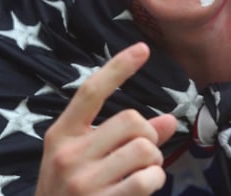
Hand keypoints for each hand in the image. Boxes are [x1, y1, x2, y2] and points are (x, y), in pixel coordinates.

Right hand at [36, 42, 177, 195]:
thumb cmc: (69, 194)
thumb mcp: (82, 160)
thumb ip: (121, 138)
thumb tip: (169, 121)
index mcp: (61, 134)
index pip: (90, 91)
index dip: (118, 68)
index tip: (143, 48)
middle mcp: (69, 154)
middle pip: (130, 120)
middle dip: (148, 134)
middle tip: (143, 152)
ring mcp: (83, 181)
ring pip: (143, 148)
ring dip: (154, 160)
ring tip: (144, 171)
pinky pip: (145, 179)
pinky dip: (155, 180)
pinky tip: (146, 186)